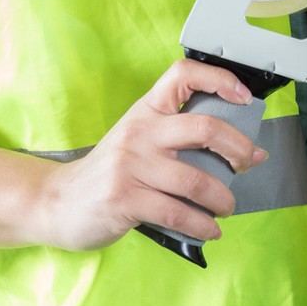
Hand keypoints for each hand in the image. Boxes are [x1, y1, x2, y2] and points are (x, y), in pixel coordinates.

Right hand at [31, 59, 267, 251]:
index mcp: (146, 111)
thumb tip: (240, 150)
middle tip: (248, 163)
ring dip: (223, 198)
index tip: (243, 95)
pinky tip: (210, 230)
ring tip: (227, 207)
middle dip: (238, 148)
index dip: (218, 78)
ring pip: (195, 179)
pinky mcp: (125, 199)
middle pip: (203, 127)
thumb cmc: (110, 171)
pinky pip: (176, 212)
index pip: (182, 75)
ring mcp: (130, 165)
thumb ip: (179, 139)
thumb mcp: (139, 140)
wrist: (58, 200)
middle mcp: (140, 132)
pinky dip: (201, 225)